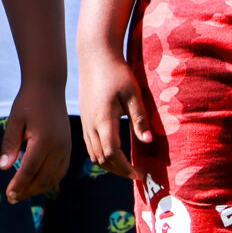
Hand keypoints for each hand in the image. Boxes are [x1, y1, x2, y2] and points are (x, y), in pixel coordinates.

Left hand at [1, 82, 70, 201]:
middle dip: (27, 191)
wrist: (49, 88)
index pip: (30, 170)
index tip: (8, 194)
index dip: (18, 184)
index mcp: (45, 140)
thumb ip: (9, 145)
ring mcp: (66, 148)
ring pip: (54, 178)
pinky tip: (36, 183)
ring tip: (22, 194)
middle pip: (43, 178)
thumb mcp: (15, 121)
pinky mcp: (68, 147)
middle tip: (11, 198)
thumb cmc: (28, 103)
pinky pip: (61, 171)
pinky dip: (49, 181)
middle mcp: (59, 147)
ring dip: (38, 189)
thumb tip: (4, 168)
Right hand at [78, 52, 152, 178]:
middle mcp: (90, 125)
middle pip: (102, 159)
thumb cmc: (117, 73)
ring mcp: (84, 123)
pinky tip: (114, 155)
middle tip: (136, 174)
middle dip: (119, 171)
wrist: (95, 58)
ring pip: (94, 155)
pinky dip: (101, 156)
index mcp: (103, 120)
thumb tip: (148, 141)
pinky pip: (90, 146)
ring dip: (109, 165)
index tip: (139, 174)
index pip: (112, 154)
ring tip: (127, 168)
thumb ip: (140, 118)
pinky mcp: (84, 120)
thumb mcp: (133, 93)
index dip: (125, 168)